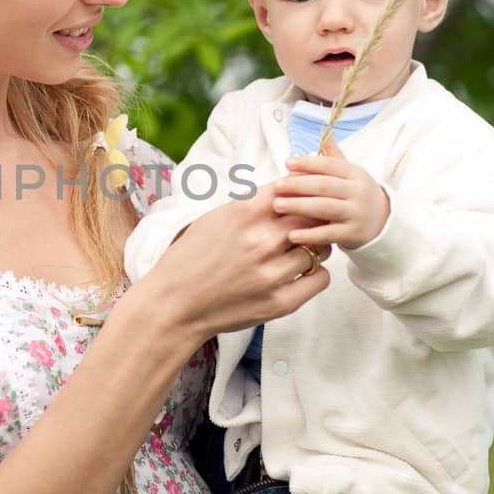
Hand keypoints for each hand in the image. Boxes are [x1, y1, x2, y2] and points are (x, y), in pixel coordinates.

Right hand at [143, 184, 331, 344]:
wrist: (174, 305)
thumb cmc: (190, 260)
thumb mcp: (214, 219)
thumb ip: (251, 205)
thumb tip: (286, 192)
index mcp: (243, 213)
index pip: (293, 188)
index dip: (300, 191)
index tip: (302, 196)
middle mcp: (261, 241)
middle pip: (312, 216)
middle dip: (313, 217)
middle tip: (309, 223)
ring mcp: (272, 273)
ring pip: (320, 248)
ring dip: (315, 246)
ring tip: (301, 250)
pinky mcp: (280, 303)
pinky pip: (320, 278)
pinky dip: (315, 273)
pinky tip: (300, 273)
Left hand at [273, 140, 389, 249]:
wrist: (382, 223)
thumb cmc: (357, 195)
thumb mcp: (351, 175)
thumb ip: (334, 157)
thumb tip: (324, 134)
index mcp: (355, 174)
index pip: (330, 165)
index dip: (308, 163)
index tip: (287, 162)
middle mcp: (358, 192)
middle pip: (325, 186)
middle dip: (298, 185)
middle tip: (276, 186)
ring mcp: (356, 214)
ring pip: (325, 208)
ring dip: (299, 206)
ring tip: (277, 205)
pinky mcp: (353, 234)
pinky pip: (329, 234)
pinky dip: (310, 235)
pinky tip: (291, 234)